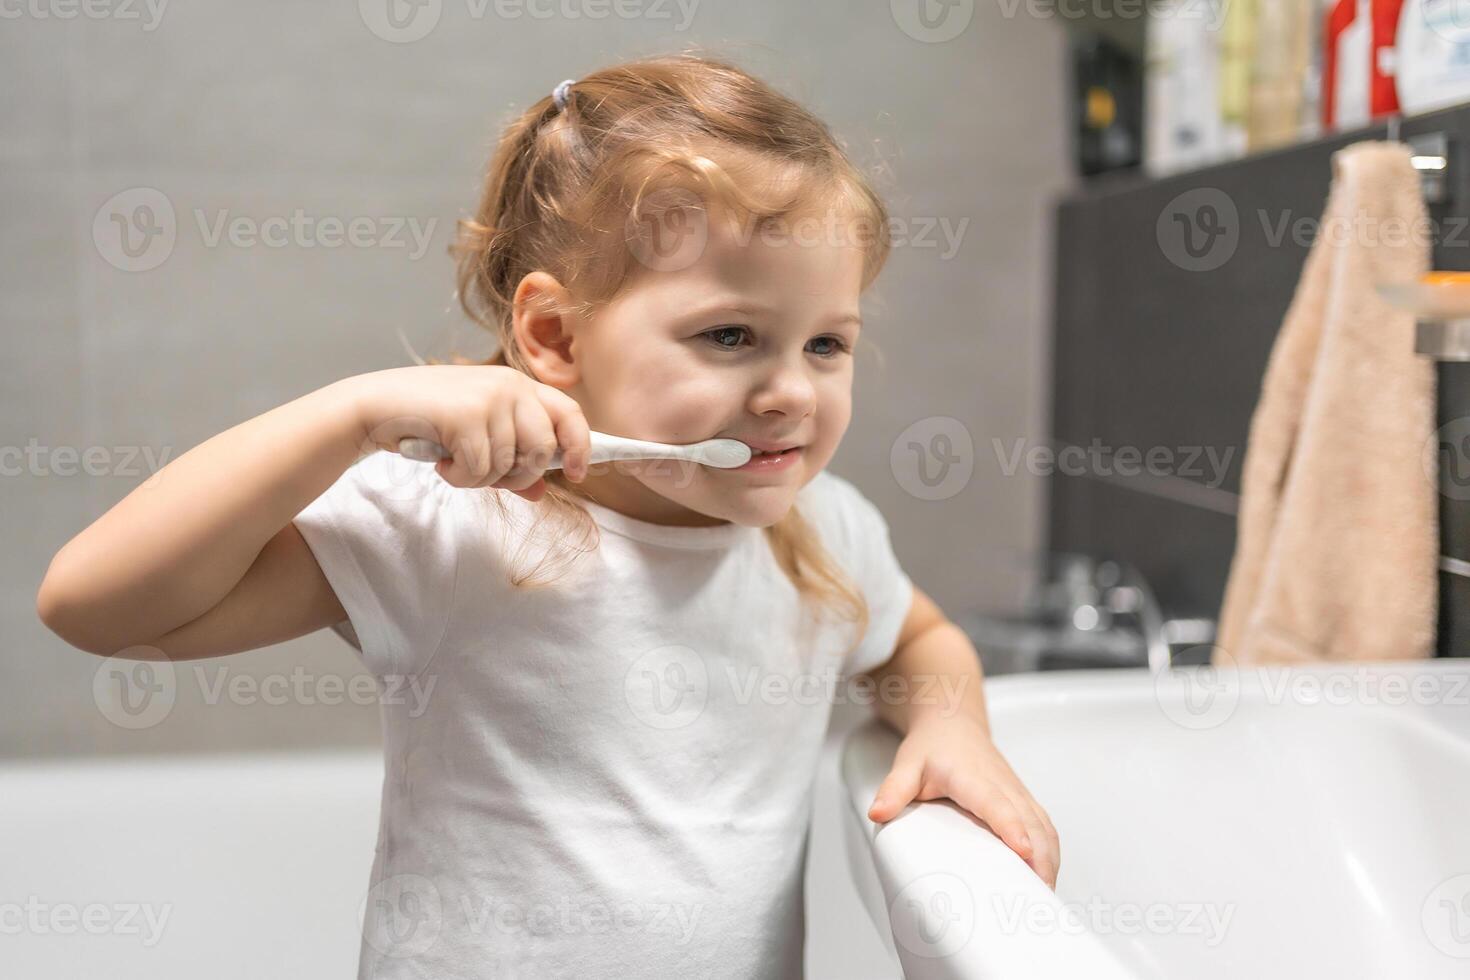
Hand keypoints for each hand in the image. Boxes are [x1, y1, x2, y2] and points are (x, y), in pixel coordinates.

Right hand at [346, 364, 589, 500]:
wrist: (377, 407)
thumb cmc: (429, 422)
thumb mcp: (478, 438)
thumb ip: (511, 461)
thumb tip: (539, 492)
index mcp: (519, 385)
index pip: (569, 413)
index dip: (580, 446)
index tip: (577, 472)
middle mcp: (510, 386)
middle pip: (543, 449)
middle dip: (519, 475)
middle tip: (488, 476)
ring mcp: (489, 398)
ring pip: (510, 464)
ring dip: (481, 479)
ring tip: (455, 464)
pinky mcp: (466, 415)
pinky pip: (480, 469)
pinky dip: (460, 478)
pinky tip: (442, 463)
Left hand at [866, 716, 1059, 888]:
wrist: (953, 722)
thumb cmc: (932, 746)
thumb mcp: (907, 765)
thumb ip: (894, 789)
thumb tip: (878, 813)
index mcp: (973, 777)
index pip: (996, 804)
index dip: (1011, 827)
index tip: (1023, 850)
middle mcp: (1002, 784)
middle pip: (1029, 821)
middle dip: (1039, 857)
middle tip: (1038, 895)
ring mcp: (1016, 791)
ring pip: (1042, 825)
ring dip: (1049, 858)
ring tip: (1045, 894)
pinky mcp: (1023, 798)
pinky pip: (1044, 825)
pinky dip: (1050, 850)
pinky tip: (1047, 874)